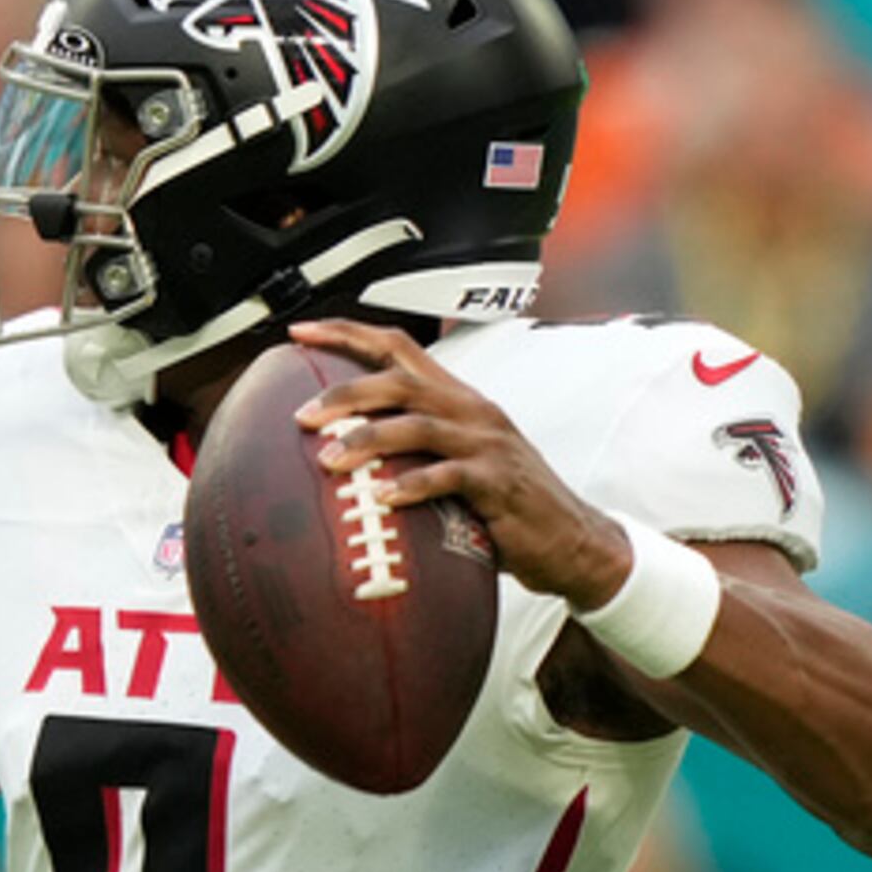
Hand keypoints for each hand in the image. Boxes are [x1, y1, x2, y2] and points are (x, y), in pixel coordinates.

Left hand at [288, 319, 636, 606]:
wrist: (571, 538)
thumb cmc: (505, 504)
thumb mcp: (457, 462)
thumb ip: (413, 448)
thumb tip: (344, 450)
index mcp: (458, 399)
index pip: (398, 347)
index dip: (348, 334)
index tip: (301, 333)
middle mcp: (471, 411)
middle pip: (399, 382)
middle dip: (345, 392)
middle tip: (302, 414)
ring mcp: (486, 444)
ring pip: (417, 425)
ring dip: (367, 440)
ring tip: (328, 460)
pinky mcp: (497, 482)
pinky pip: (449, 476)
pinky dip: (413, 485)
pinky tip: (384, 498)